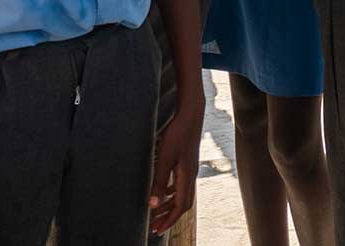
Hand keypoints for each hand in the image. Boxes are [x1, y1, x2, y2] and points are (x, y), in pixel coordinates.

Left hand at [148, 99, 203, 232]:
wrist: (190, 114)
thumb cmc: (177, 134)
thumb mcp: (164, 158)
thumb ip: (159, 182)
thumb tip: (153, 205)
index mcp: (187, 177)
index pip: (181, 206)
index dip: (169, 220)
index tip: (158, 230)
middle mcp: (191, 176)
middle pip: (183, 204)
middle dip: (170, 217)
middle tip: (156, 227)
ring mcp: (190, 169)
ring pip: (182, 195)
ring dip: (170, 206)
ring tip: (157, 214)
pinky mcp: (187, 163)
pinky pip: (180, 185)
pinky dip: (172, 194)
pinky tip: (163, 193)